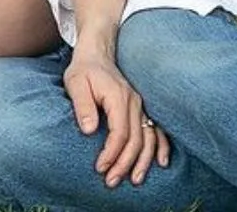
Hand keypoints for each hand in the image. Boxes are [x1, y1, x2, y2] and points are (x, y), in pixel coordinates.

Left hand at [64, 48, 168, 187]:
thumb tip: (90, 130)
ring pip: (148, 138)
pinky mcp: (141, 109)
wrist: (97, 54)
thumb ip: (83, 106)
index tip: (100, 167)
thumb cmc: (84, 70)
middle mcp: (135, 102)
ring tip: (134, 180)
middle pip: (135, 139)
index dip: (111, 153)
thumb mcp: (76, 83)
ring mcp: (141, 106)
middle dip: (125, 163)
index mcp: (119, 97)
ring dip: (143, 161)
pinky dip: (161, 147)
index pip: (120, 132)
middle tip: (111, 181)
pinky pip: (157, 130)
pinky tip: (161, 162)